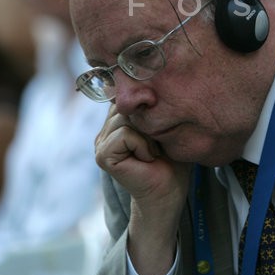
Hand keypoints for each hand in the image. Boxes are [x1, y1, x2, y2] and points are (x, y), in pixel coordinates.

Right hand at [95, 104, 190, 274]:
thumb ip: (152, 108)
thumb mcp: (165, 125)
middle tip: (157, 144)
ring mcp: (101, 142)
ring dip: (148, 135)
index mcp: (118, 120)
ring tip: (153, 151)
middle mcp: (106, 129)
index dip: (147, 104)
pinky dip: (142, 145)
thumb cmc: (172, 158)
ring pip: (126, 118)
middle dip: (150, 122)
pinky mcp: (103, 155)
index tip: (160, 122)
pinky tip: (147, 158)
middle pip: (127, 106)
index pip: (129, 96)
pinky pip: (125, 134)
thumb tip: (148, 85)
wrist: (169, 189)